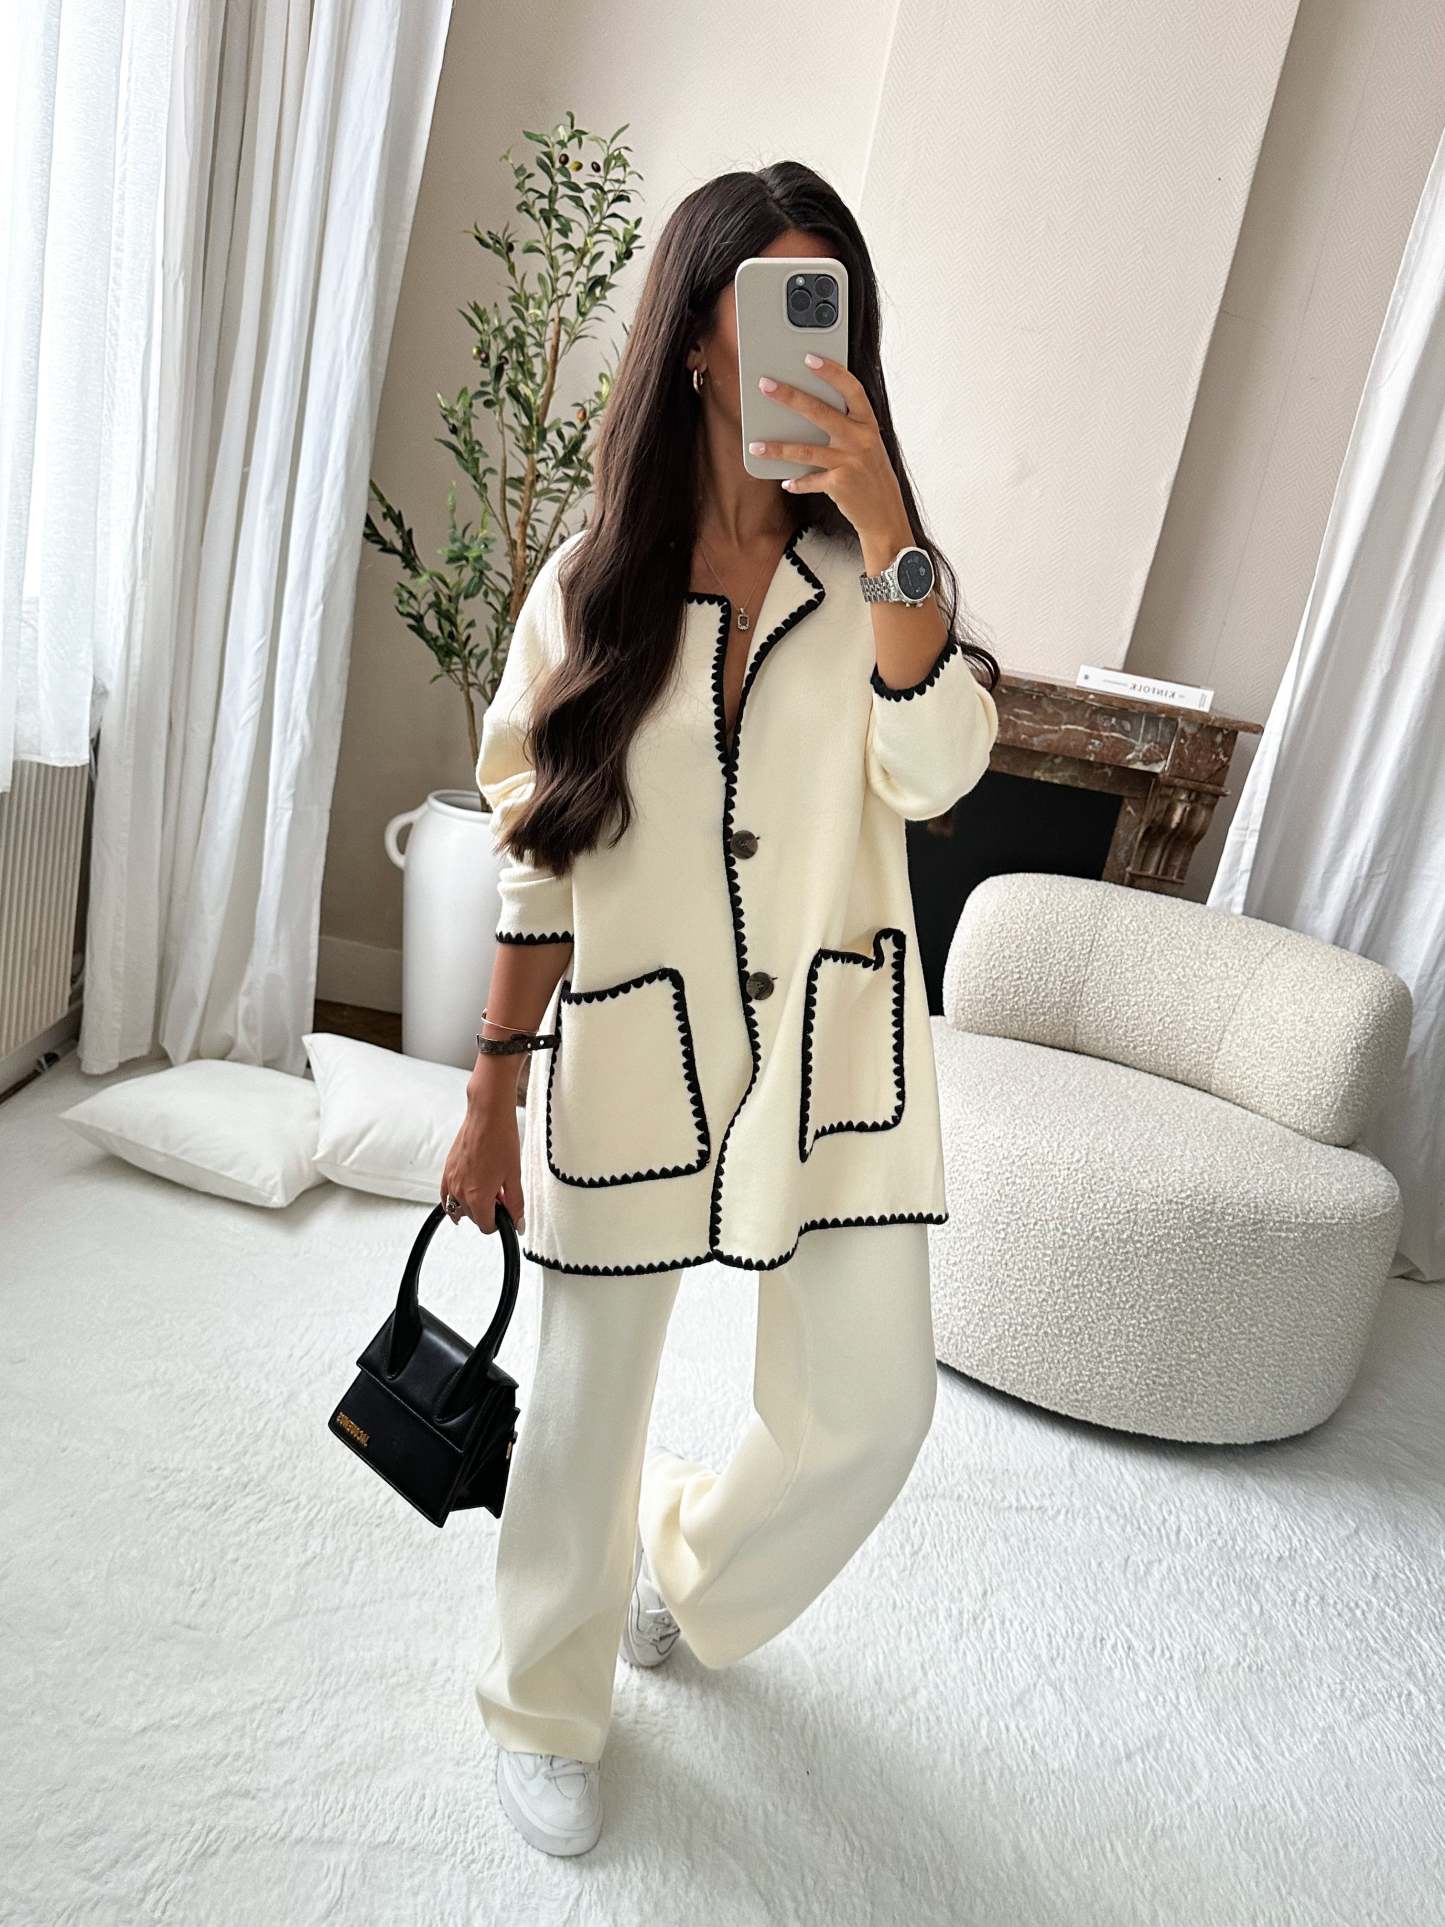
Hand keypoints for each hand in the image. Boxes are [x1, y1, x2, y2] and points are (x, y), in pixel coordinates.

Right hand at [440, 1088, 524, 1235]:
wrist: (487, 1115)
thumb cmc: (501, 1140)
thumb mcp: (514, 1176)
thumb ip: (516, 1204)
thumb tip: (518, 1223)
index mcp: (477, 1197)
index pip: (486, 1226)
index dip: (499, 1222)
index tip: (507, 1212)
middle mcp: (460, 1192)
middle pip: (474, 1218)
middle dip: (488, 1211)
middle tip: (502, 1194)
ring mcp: (451, 1181)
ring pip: (459, 1208)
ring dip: (473, 1204)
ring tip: (489, 1187)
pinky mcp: (447, 1170)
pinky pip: (446, 1195)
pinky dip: (455, 1199)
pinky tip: (466, 1193)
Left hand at [748, 354, 908, 546]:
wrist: (884, 513)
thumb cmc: (871, 474)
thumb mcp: (866, 445)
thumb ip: (846, 427)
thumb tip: (807, 409)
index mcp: (868, 424)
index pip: (851, 389)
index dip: (831, 372)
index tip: (809, 358)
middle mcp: (860, 440)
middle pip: (819, 412)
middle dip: (789, 396)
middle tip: (765, 385)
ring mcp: (849, 462)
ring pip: (805, 450)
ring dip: (777, 448)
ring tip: (756, 445)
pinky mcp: (839, 485)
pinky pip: (809, 481)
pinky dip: (796, 482)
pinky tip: (786, 482)